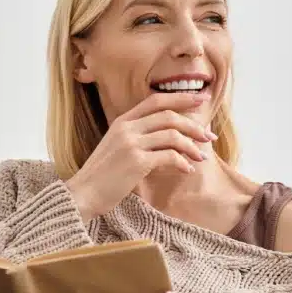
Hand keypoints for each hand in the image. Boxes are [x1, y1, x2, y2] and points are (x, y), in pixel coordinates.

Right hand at [65, 93, 215, 219]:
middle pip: (169, 116)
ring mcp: (131, 144)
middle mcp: (127, 128)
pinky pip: (169, 156)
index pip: (156, 100)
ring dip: (192, 146)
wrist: (83, 194)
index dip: (180, 98)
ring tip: (200, 157)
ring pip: (172, 135)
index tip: (200, 100)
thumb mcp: (117, 147)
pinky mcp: (136, 162)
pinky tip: (187, 170)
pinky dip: (182, 162)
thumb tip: (168, 137)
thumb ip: (137, 137)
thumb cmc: (103, 176)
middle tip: (209, 135)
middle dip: (193, 125)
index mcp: (122, 121)